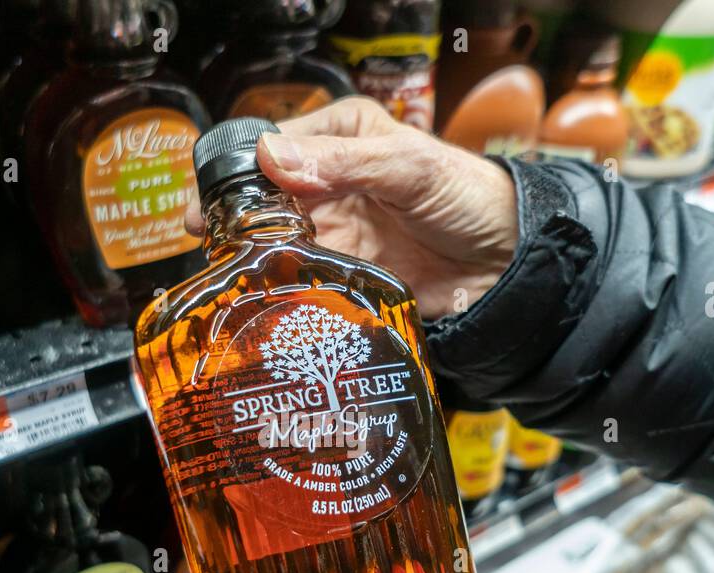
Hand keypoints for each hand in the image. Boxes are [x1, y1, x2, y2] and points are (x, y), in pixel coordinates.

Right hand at [188, 97, 518, 318]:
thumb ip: (343, 164)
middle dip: (234, 218)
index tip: (213, 203)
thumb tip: (274, 159)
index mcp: (340, 136)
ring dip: (252, 256)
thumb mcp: (408, 167)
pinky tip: (260, 296)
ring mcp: (331, 229)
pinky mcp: (339, 272)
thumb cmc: (468, 198)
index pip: (271, 146)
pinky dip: (278, 287)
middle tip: (208, 241)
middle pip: (261, 197)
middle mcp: (327, 181)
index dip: (237, 172)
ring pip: (272, 240)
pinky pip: (297, 278)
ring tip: (227, 273)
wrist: (505, 263)